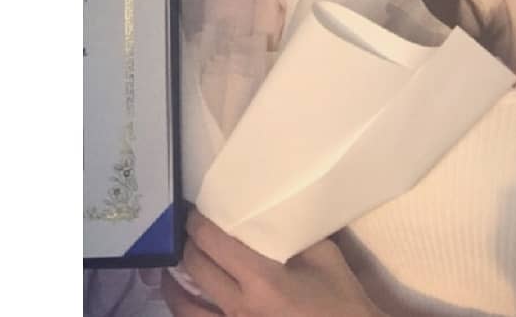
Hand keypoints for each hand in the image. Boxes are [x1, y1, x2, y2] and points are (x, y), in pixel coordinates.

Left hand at [161, 208, 385, 316]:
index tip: (195, 209)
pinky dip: (185, 307)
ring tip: (175, 261)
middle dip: (187, 243)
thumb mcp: (323, 255)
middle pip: (195, 267)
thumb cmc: (340, 297)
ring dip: (175, 279)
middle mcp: (239, 306)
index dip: (198, 223)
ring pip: (184, 304)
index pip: (214, 243)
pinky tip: (185, 296)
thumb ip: (291, 235)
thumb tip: (268, 215)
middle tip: (190, 226)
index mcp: (262, 279)